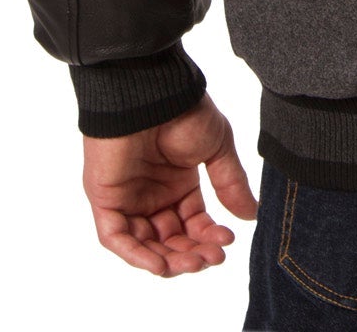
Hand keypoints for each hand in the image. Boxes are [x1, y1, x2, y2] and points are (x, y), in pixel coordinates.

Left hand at [81, 93, 258, 276]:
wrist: (151, 93)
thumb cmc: (183, 111)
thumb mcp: (216, 147)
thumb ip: (231, 182)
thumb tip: (251, 214)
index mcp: (177, 182)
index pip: (193, 222)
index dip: (209, 236)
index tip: (227, 241)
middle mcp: (152, 194)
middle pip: (171, 239)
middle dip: (192, 254)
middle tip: (212, 258)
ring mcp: (126, 198)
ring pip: (145, 245)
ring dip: (169, 260)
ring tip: (193, 262)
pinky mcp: (105, 200)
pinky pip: (116, 238)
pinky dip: (136, 255)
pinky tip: (161, 264)